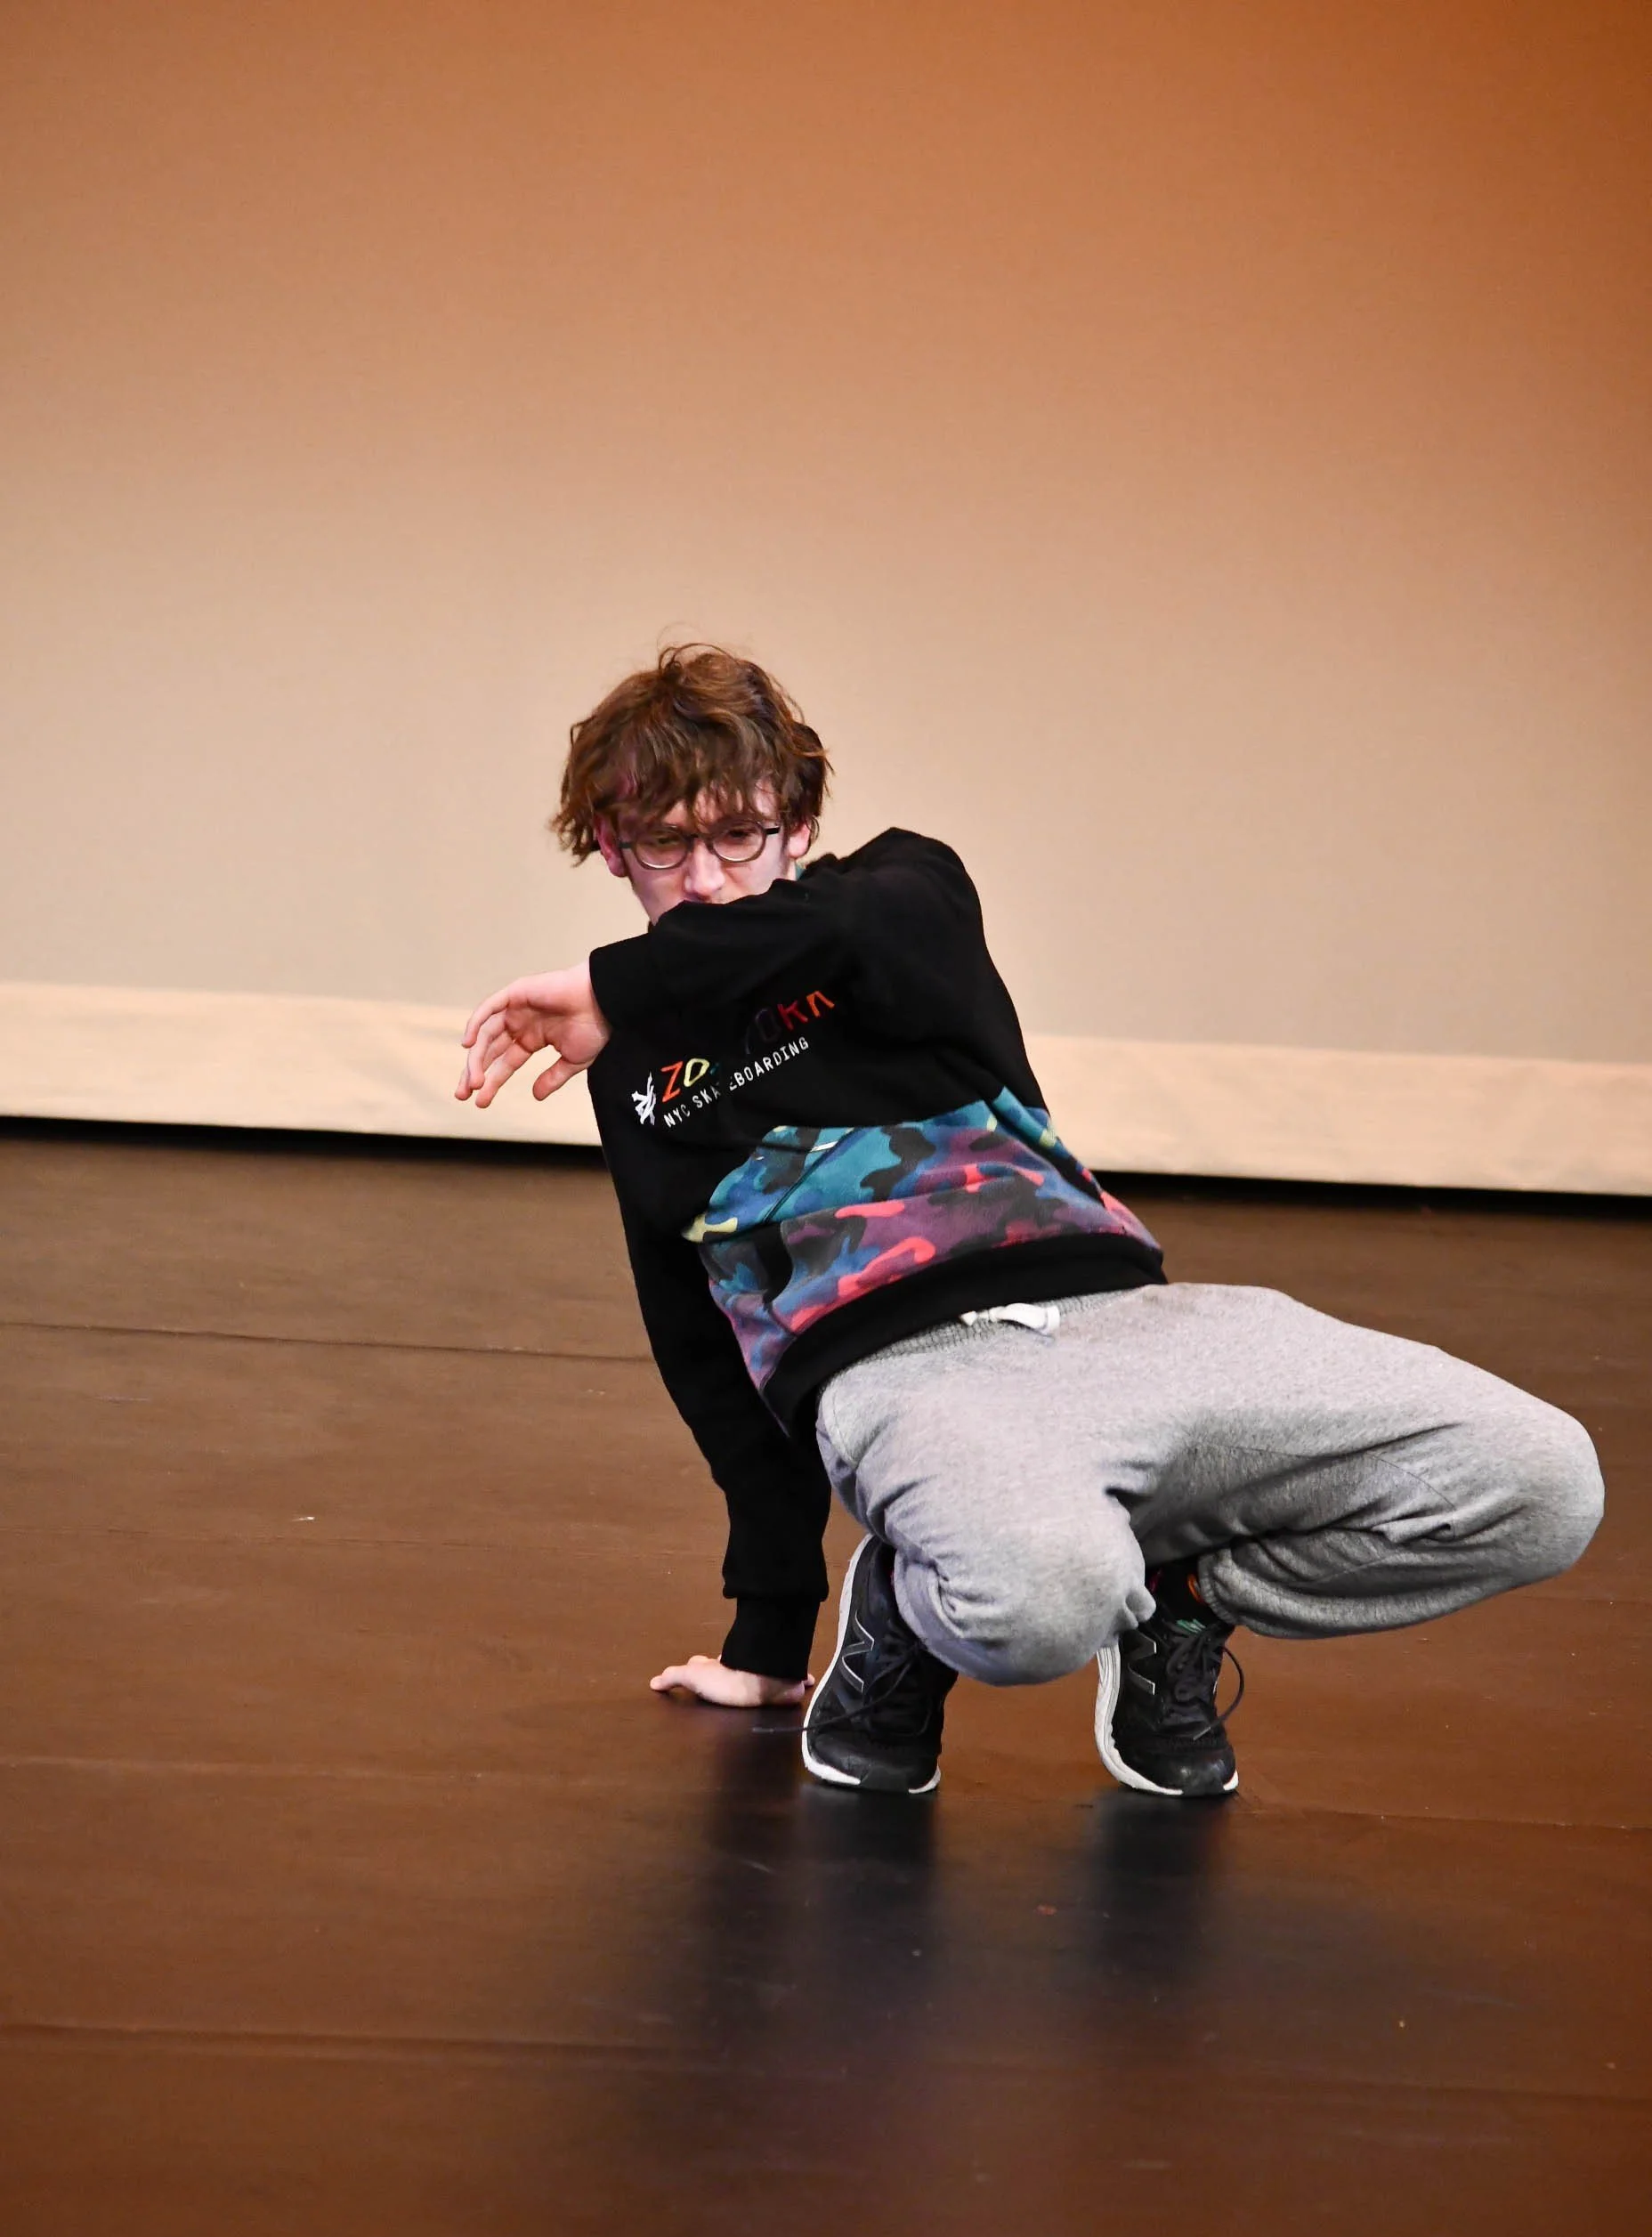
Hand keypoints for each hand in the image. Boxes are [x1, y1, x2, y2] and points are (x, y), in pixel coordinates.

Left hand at [455, 964, 609, 1107]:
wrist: (605, 1002)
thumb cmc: (595, 1028)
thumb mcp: (573, 1061)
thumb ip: (552, 1078)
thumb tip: (535, 1096)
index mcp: (533, 1038)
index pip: (505, 1063)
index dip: (492, 1082)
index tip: (480, 1102)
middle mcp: (521, 1023)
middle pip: (490, 1051)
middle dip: (475, 1072)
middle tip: (464, 1095)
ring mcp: (516, 1008)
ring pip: (487, 1034)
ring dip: (476, 1058)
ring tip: (474, 1081)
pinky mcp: (516, 993)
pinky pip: (489, 1009)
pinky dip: (476, 1024)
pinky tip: (468, 1045)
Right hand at [649, 1655, 813, 1708]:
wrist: (760, 1679)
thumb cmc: (726, 1680)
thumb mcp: (694, 1677)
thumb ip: (674, 1677)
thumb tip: (653, 1681)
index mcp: (719, 1667)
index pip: (705, 1664)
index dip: (701, 1666)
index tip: (699, 1666)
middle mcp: (740, 1668)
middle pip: (732, 1667)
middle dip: (730, 1670)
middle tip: (729, 1675)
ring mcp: (761, 1675)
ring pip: (762, 1673)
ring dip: (764, 1675)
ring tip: (765, 1682)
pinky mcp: (783, 1685)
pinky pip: (795, 1682)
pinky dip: (800, 1682)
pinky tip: (806, 1682)